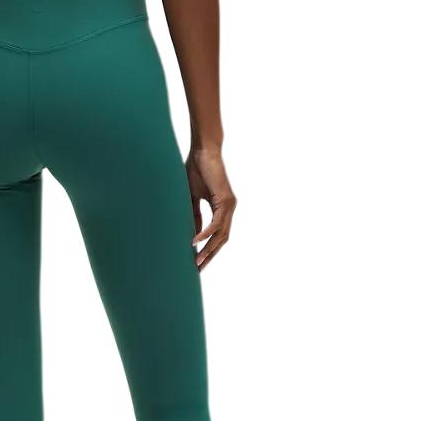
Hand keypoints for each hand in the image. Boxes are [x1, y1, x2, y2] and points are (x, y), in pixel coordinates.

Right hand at [187, 149, 236, 270]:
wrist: (203, 151)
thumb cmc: (196, 170)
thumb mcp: (192, 198)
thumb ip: (194, 216)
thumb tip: (192, 236)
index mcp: (222, 209)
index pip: (217, 235)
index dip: (208, 250)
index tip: (198, 263)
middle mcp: (229, 209)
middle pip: (221, 240)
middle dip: (210, 255)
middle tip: (198, 269)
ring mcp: (229, 205)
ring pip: (220, 234)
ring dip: (208, 250)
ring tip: (197, 262)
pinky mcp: (225, 200)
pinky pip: (216, 223)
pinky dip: (206, 233)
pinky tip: (195, 242)